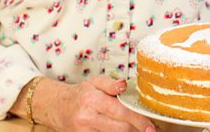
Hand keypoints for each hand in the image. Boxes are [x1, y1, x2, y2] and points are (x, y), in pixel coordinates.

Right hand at [32, 75, 157, 131]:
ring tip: (143, 131)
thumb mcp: (93, 82)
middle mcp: (88, 118)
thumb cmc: (80, 94)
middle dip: (139, 129)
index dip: (139, 120)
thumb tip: (124, 85)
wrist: (57, 108)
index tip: (152, 126)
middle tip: (153, 130)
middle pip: (121, 129)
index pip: (121, 112)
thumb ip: (110, 83)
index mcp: (92, 100)